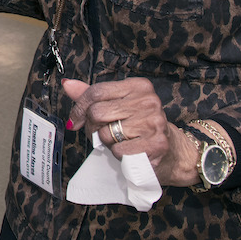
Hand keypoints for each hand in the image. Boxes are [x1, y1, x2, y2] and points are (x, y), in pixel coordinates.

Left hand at [63, 78, 200, 187]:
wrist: (172, 152)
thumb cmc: (140, 127)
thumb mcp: (118, 105)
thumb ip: (93, 95)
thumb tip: (68, 84)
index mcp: (138, 86)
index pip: (96, 92)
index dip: (79, 108)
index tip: (75, 120)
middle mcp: (149, 101)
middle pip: (97, 113)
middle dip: (93, 127)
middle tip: (103, 133)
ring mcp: (154, 123)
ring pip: (106, 133)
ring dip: (107, 142)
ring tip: (120, 141)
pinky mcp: (156, 145)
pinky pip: (118, 150)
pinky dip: (118, 155)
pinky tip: (130, 151)